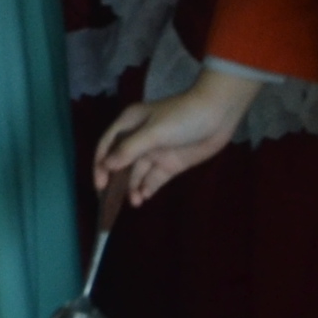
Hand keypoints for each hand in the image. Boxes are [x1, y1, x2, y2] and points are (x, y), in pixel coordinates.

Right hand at [92, 66, 263, 206]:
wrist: (217, 116)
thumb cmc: (181, 117)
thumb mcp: (153, 132)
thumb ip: (129, 149)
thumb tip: (106, 165)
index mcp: (130, 124)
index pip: (107, 145)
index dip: (100, 164)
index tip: (100, 184)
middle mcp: (139, 139)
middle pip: (121, 162)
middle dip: (115, 180)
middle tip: (111, 201)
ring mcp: (156, 153)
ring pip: (137, 173)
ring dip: (133, 187)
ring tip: (135, 202)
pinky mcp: (171, 164)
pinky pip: (154, 179)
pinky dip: (148, 188)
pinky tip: (145, 197)